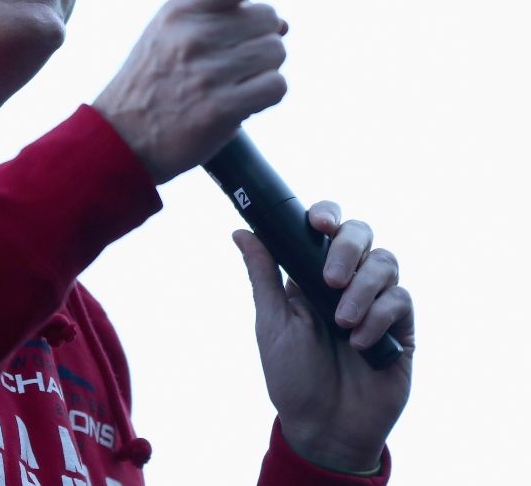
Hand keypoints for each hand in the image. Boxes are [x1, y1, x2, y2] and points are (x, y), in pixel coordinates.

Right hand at [93, 0, 326, 183]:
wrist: (118, 137)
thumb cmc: (152, 81)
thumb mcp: (169, 33)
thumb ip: (220, 18)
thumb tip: (284, 23)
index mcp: (182, 8)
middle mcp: (194, 34)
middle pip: (270, 21)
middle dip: (259, 40)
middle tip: (226, 64)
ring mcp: (207, 71)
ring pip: (276, 53)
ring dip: (263, 70)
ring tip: (228, 85)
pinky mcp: (220, 107)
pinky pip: (276, 87)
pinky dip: (266, 95)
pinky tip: (239, 104)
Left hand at [233, 200, 414, 472]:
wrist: (324, 428)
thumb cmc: (293, 376)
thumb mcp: (272, 322)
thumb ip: (263, 274)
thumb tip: (241, 230)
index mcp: (311, 275)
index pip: (326, 229)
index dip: (326, 215)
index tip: (317, 223)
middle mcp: (347, 282)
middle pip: (362, 234)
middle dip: (348, 247)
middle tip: (330, 279)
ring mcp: (376, 302)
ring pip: (386, 262)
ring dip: (362, 288)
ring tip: (341, 322)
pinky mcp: (401, 328)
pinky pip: (400, 300)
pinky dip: (378, 317)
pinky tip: (359, 343)